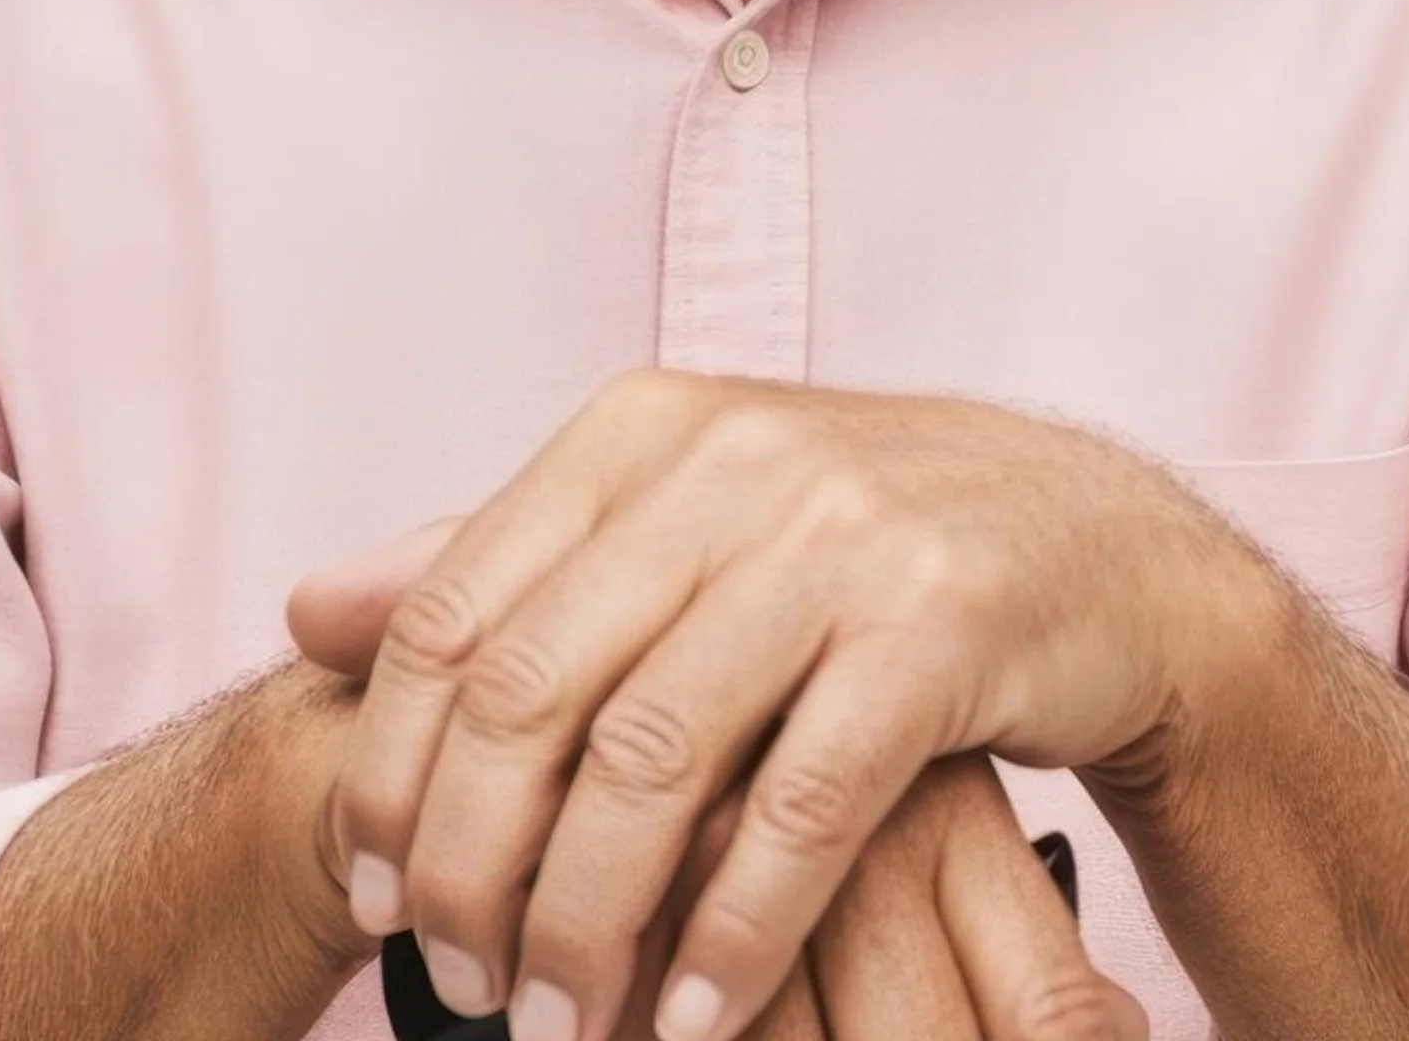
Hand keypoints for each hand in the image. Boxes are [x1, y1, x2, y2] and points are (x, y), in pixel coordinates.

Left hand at [285, 373, 1252, 1040]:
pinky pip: (800, 809)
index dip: (389, 769)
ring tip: (560, 1027)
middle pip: (532, 693)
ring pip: (652, 760)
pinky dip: (731, 937)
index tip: (368, 892)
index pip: (452, 613)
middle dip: (472, 866)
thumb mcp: (674, 520)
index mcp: (639, 428)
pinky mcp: (940, 626)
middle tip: (458, 984)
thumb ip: (500, 563)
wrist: (1098, 545)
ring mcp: (840, 537)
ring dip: (588, 924)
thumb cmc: (856, 547)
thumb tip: (310, 610)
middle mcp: (728, 462)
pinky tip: (693, 1019)